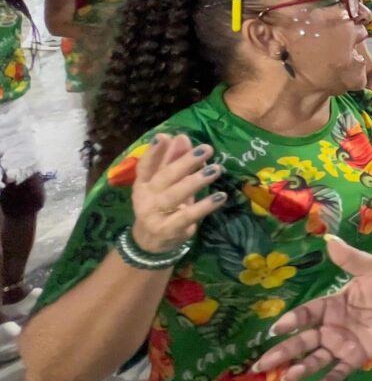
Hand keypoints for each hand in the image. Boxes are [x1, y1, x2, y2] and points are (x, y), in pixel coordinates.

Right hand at [129, 134, 225, 253]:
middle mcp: (145, 198)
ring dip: (196, 181)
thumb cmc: (161, 207)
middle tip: (206, 149)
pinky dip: (204, 206)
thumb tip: (181, 137)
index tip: (165, 137)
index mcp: (143, 184)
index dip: (153, 152)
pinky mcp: (170, 229)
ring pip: (176, 195)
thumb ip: (172, 161)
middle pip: (165, 177)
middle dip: (185, 162)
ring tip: (216, 169)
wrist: (150, 244)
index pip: (145, 166)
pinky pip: (188, 215)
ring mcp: (155, 215)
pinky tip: (220, 196)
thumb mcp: (165, 185)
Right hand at [255, 236, 371, 380]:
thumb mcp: (371, 267)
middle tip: (263, 363)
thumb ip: (350, 259)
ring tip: (286, 377)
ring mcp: (344, 342)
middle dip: (284, 351)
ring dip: (301, 368)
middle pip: (304, 340)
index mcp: (331, 304)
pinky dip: (329, 380)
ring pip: (317, 357)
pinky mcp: (359, 355)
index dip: (291, 321)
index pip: (305, 314)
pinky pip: (341, 369)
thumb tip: (330, 240)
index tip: (277, 329)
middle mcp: (332, 326)